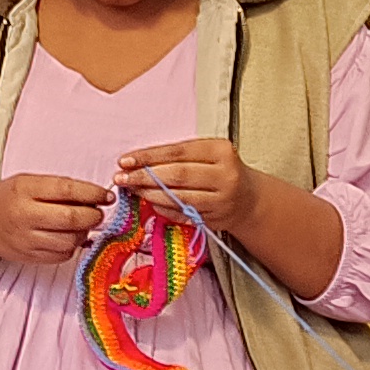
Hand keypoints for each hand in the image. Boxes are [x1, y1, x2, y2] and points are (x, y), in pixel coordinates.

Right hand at [0, 171, 110, 264]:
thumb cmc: (10, 198)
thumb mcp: (29, 182)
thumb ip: (59, 188)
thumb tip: (96, 198)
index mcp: (25, 190)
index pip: (67, 190)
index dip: (93, 193)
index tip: (107, 195)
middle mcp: (24, 215)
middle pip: (71, 218)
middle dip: (93, 216)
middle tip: (98, 213)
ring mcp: (26, 239)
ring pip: (70, 240)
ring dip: (84, 232)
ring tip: (82, 224)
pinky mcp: (30, 257)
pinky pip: (62, 255)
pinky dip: (72, 245)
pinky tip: (68, 236)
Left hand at [114, 136, 262, 240]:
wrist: (249, 200)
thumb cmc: (220, 171)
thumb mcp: (207, 154)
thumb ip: (178, 156)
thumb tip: (137, 162)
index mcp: (220, 150)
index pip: (178, 152)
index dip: (149, 156)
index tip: (125, 160)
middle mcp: (225, 174)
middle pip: (177, 175)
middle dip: (144, 176)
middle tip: (121, 178)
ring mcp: (221, 199)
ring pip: (178, 197)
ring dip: (149, 194)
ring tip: (131, 189)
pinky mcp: (214, 218)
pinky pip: (182, 213)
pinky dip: (162, 208)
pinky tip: (149, 203)